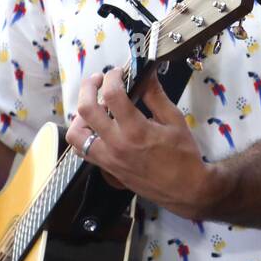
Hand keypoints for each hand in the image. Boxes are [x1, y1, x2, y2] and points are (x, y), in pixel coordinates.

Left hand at [67, 70, 209, 220]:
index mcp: (136, 130)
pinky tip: (96, 128)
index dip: (112, 76)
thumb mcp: (175, 120)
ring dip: (80, 115)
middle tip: (99, 80)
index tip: (118, 72)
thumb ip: (156, 96)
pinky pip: (82, 150)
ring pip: (75, 133)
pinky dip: (83, 135)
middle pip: (86, 109)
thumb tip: (146, 74)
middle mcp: (116, 144)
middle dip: (89, 88)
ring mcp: (108, 159)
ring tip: (93, 106)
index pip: (112, 95)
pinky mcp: (106, 169)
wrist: (185, 188)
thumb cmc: (184, 155)